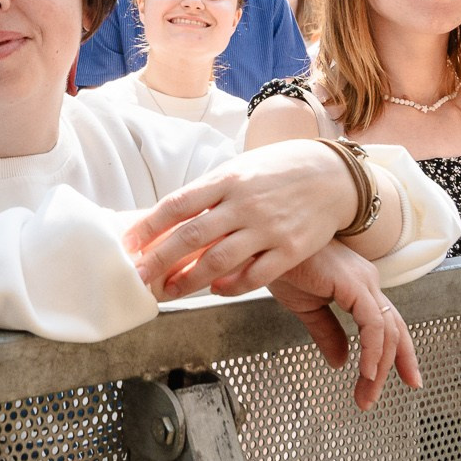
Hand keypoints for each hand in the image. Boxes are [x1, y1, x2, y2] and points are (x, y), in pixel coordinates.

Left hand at [124, 140, 351, 297]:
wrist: (333, 175)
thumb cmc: (277, 171)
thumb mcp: (240, 169)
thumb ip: (209, 193)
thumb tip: (168, 217)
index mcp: (227, 179)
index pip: (177, 204)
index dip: (148, 227)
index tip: (128, 244)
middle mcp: (245, 203)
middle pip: (191, 236)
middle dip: (159, 260)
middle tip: (138, 277)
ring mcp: (268, 228)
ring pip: (218, 261)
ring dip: (188, 280)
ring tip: (168, 292)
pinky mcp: (291, 250)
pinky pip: (254, 276)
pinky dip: (231, 286)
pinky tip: (215, 290)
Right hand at [266, 243, 421, 409]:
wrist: (267, 247)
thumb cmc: (284, 266)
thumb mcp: (307, 307)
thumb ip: (327, 333)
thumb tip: (341, 361)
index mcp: (359, 286)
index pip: (388, 324)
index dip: (401, 353)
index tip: (408, 379)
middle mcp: (367, 282)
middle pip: (394, 330)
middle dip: (394, 367)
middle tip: (373, 398)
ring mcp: (363, 282)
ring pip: (387, 331)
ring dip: (379, 367)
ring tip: (366, 393)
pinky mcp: (353, 284)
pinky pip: (372, 323)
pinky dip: (373, 350)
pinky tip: (365, 371)